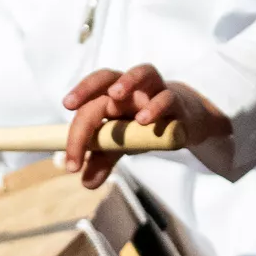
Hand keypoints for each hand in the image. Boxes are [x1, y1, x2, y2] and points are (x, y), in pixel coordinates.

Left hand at [62, 64, 227, 189]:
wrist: (184, 120)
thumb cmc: (145, 127)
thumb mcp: (122, 144)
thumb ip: (103, 160)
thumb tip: (86, 183)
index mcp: (111, 98)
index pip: (89, 105)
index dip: (76, 131)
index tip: (71, 162)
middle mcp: (131, 88)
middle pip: (106, 76)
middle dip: (86, 87)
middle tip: (70, 104)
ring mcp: (154, 90)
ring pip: (142, 72)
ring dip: (127, 80)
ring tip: (115, 95)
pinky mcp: (177, 102)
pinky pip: (167, 97)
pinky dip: (156, 106)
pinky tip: (145, 120)